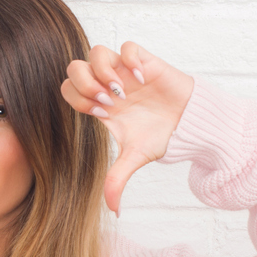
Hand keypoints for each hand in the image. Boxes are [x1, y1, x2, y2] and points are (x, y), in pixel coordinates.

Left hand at [60, 41, 194, 215]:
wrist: (188, 124)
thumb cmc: (159, 136)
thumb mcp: (135, 159)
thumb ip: (117, 179)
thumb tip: (112, 209)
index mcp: (98, 103)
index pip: (68, 90)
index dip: (78, 99)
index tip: (102, 113)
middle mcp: (107, 84)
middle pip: (74, 67)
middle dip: (85, 83)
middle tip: (107, 100)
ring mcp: (124, 71)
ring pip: (96, 52)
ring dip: (104, 71)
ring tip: (122, 91)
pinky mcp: (145, 61)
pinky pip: (127, 46)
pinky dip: (130, 60)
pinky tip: (141, 79)